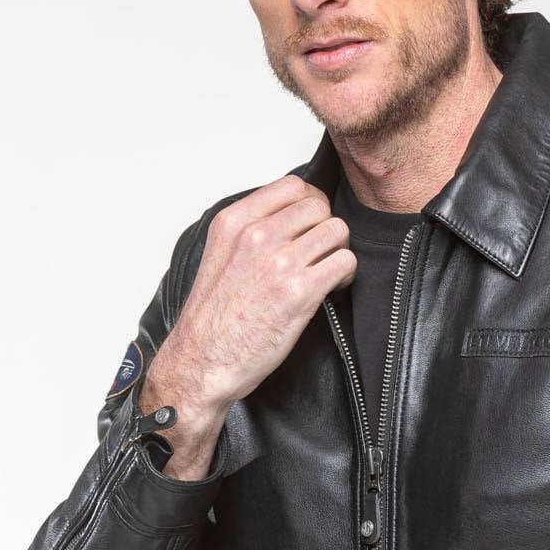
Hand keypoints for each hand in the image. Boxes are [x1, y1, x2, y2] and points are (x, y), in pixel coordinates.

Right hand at [141, 174, 356, 475]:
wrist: (203, 363)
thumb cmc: (212, 320)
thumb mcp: (220, 256)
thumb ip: (250, 231)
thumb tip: (289, 217)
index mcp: (234, 223)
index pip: (293, 186)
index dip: (311, 204)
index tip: (310, 224)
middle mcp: (256, 237)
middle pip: (319, 206)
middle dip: (326, 228)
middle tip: (320, 253)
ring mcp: (278, 263)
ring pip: (336, 231)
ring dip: (338, 251)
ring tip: (326, 272)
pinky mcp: (299, 292)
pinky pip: (344, 262)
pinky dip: (345, 275)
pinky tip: (331, 288)